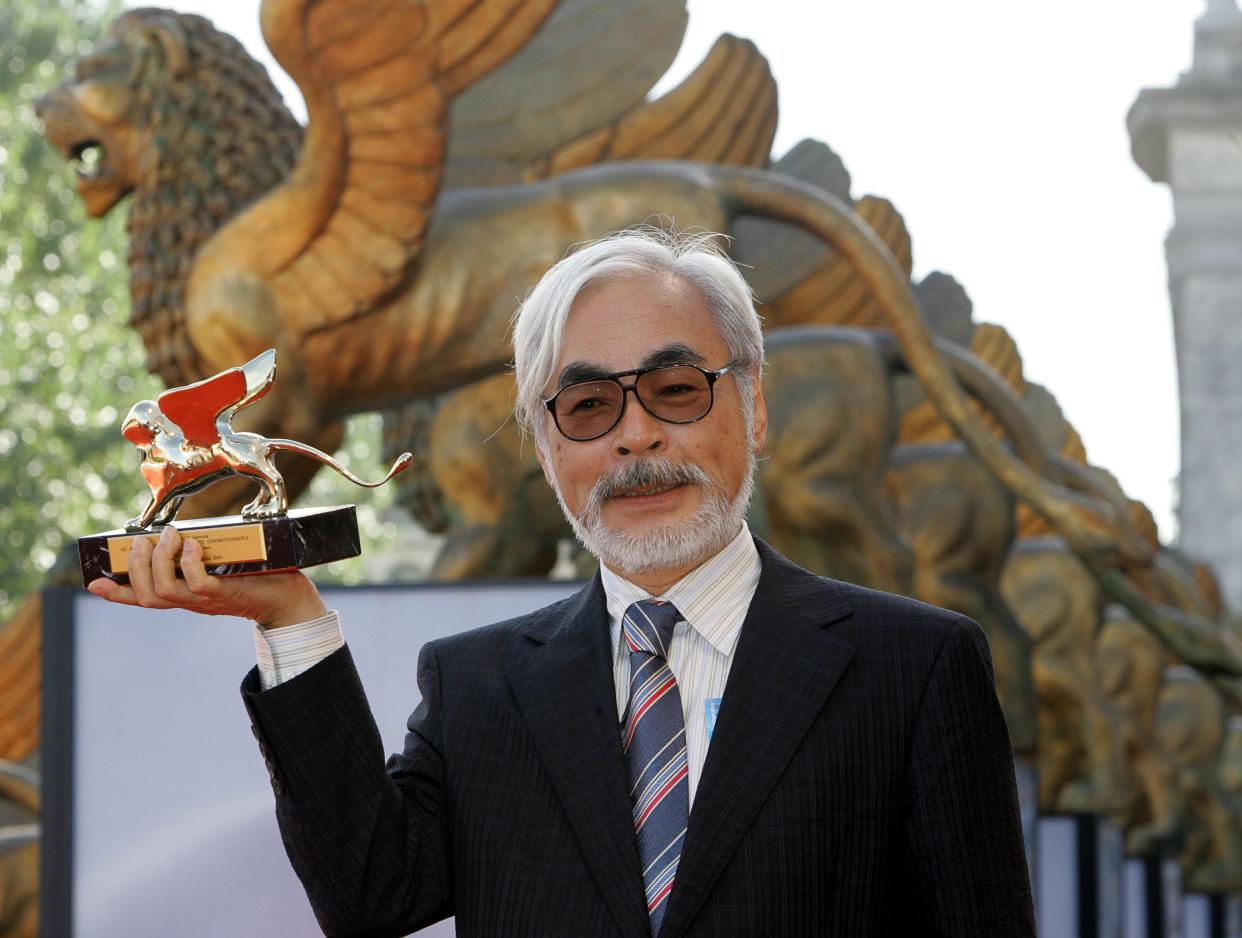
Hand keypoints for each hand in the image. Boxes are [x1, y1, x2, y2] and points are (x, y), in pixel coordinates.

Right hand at [87, 526, 326, 629]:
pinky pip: (197, 584)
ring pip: (164, 591)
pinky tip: (193, 546)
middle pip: (146, 595)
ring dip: (159, 560)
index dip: (117, 593)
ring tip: (170, 536)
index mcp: (185, 595)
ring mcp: (206, 600)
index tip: (95, 583)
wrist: (290, 597)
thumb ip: (201, 554)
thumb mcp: (221, 564)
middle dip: (136, 565)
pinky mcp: (225, 595)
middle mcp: (191, 601)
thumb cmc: (257, 577)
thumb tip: (186, 532)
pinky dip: (190, 563)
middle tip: (145, 540)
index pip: (143, 598)